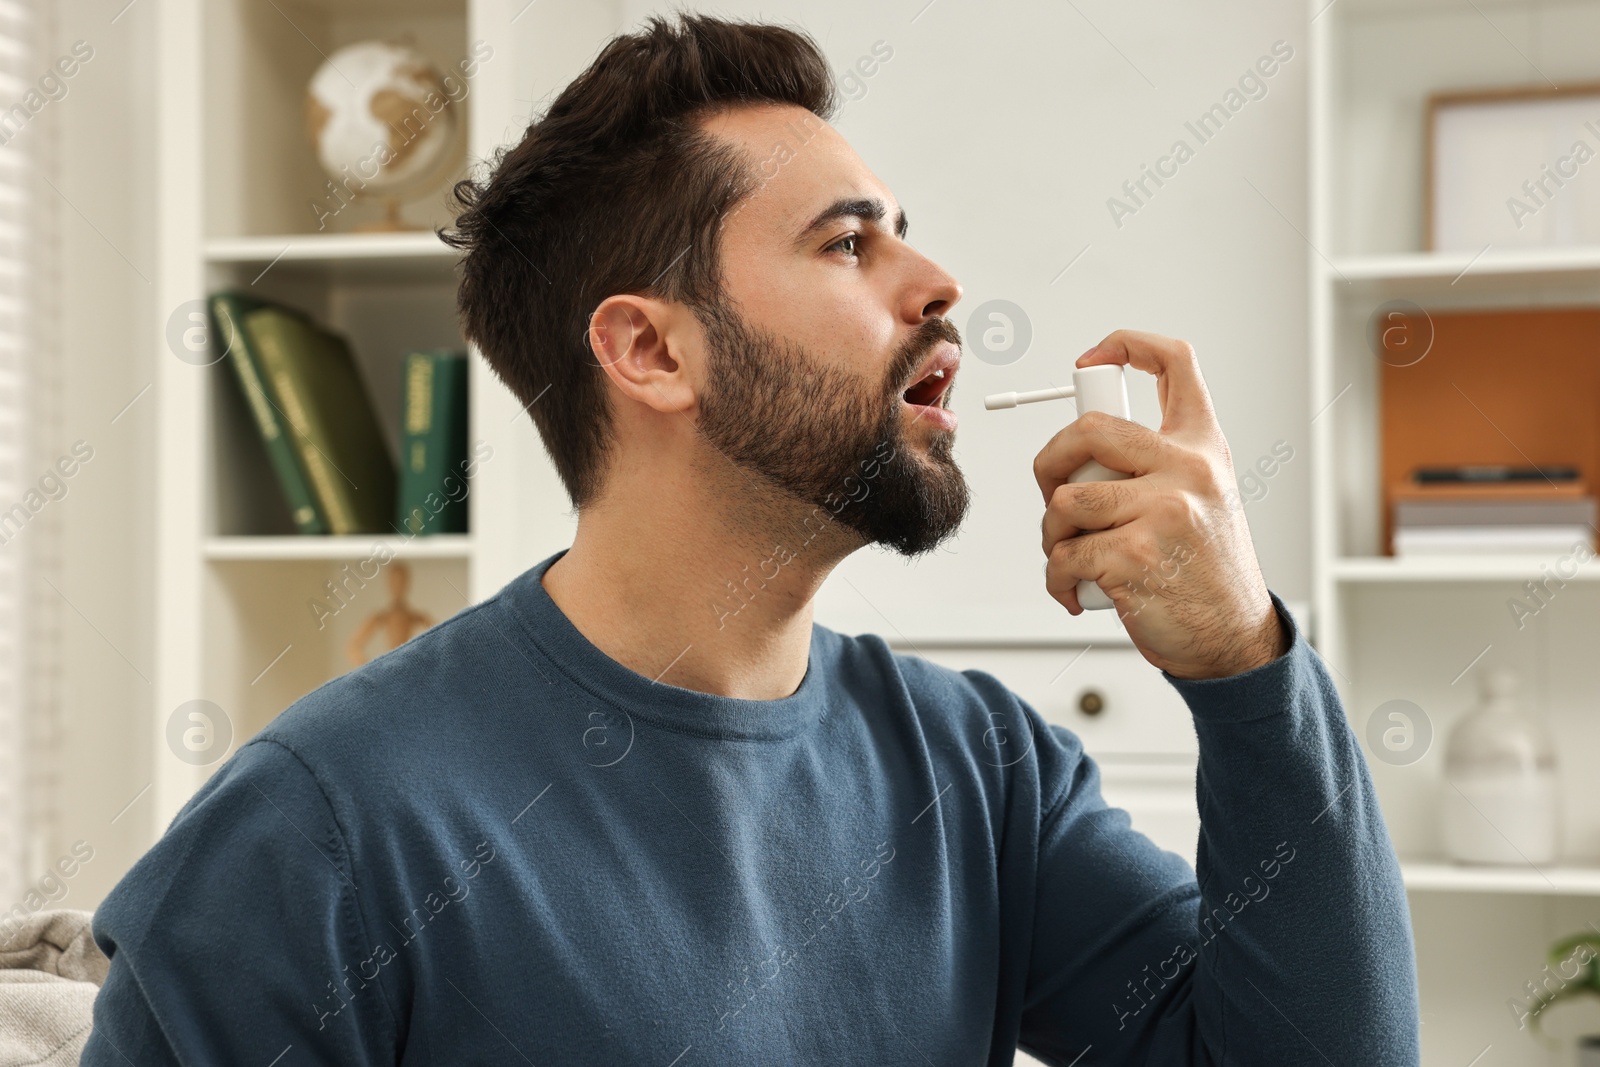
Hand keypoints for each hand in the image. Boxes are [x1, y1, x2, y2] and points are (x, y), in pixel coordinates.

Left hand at [1033, 329, 1287, 679]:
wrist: (1232, 638)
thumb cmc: (1203, 570)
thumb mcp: (1202, 498)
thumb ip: (1156, 465)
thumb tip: (1078, 451)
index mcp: (1203, 446)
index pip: (1175, 363)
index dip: (1125, 344)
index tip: (1088, 362)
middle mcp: (1189, 469)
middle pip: (1087, 429)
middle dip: (1049, 463)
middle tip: (1053, 494)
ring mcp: (1163, 510)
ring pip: (1065, 500)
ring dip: (1051, 534)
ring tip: (1070, 555)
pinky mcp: (1134, 555)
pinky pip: (1064, 554)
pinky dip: (1056, 577)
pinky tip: (1075, 591)